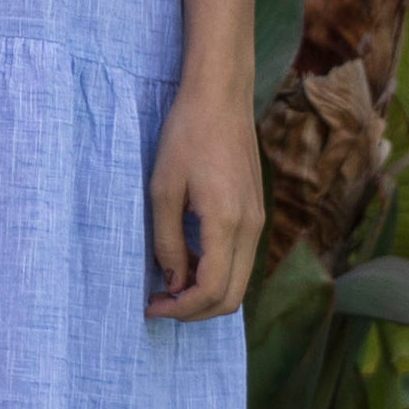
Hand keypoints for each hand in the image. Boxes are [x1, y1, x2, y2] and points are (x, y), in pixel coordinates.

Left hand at [144, 83, 264, 320]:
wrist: (220, 97)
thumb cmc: (187, 135)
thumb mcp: (164, 189)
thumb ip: (168, 241)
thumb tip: (172, 281)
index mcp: (228, 223)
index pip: (212, 291)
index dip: (180, 309)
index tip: (150, 305)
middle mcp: (251, 228)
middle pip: (231, 298)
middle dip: (195, 310)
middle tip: (159, 302)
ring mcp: (257, 220)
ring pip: (239, 281)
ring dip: (205, 292)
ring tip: (168, 280)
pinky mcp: (255, 212)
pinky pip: (241, 259)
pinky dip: (216, 271)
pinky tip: (187, 257)